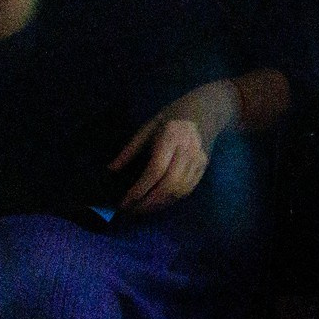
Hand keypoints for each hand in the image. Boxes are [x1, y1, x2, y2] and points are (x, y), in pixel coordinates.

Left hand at [109, 86, 227, 214]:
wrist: (207, 109)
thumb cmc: (174, 115)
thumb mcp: (149, 126)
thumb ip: (131, 148)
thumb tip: (111, 170)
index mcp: (172, 136)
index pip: (156, 169)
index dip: (140, 189)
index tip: (124, 201)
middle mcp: (188, 150)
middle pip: (168, 184)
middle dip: (148, 202)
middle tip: (130, 210)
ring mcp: (199, 160)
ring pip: (179, 191)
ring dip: (159, 205)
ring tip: (142, 209)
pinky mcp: (204, 167)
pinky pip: (188, 190)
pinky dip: (171, 200)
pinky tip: (158, 203)